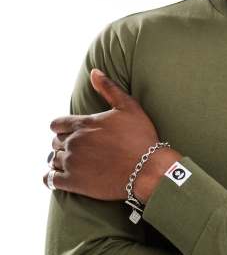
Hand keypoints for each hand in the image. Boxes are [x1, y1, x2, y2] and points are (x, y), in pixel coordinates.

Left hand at [43, 68, 181, 200]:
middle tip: (80, 150)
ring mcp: (72, 163)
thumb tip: (94, 72)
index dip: (63, 128)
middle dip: (65, 144)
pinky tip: (62, 177)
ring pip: (53, 160)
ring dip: (60, 161)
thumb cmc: (141, 137)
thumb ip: (109, 88)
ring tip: (74, 164)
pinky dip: (52, 178)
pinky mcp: (73, 182)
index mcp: (83, 124)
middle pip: (55, 142)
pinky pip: (51, 180)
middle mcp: (73, 142)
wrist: (148, 170)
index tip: (73, 133)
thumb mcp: (128, 107)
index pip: (57, 124)